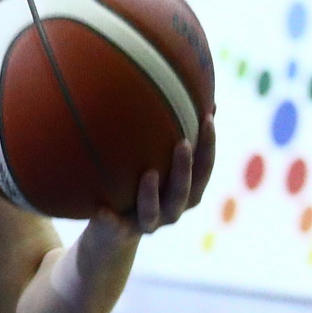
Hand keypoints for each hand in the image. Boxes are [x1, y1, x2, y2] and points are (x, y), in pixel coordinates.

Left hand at [92, 109, 216, 236]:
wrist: (111, 232)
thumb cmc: (135, 184)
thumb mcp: (149, 158)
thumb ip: (162, 132)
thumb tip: (176, 80)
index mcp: (185, 191)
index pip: (204, 168)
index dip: (209, 144)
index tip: (207, 115)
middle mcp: (171, 209)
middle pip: (186, 192)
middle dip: (186, 168)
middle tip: (182, 143)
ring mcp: (147, 223)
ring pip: (155, 213)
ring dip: (152, 194)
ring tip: (148, 173)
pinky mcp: (120, 232)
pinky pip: (115, 227)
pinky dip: (110, 219)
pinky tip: (101, 209)